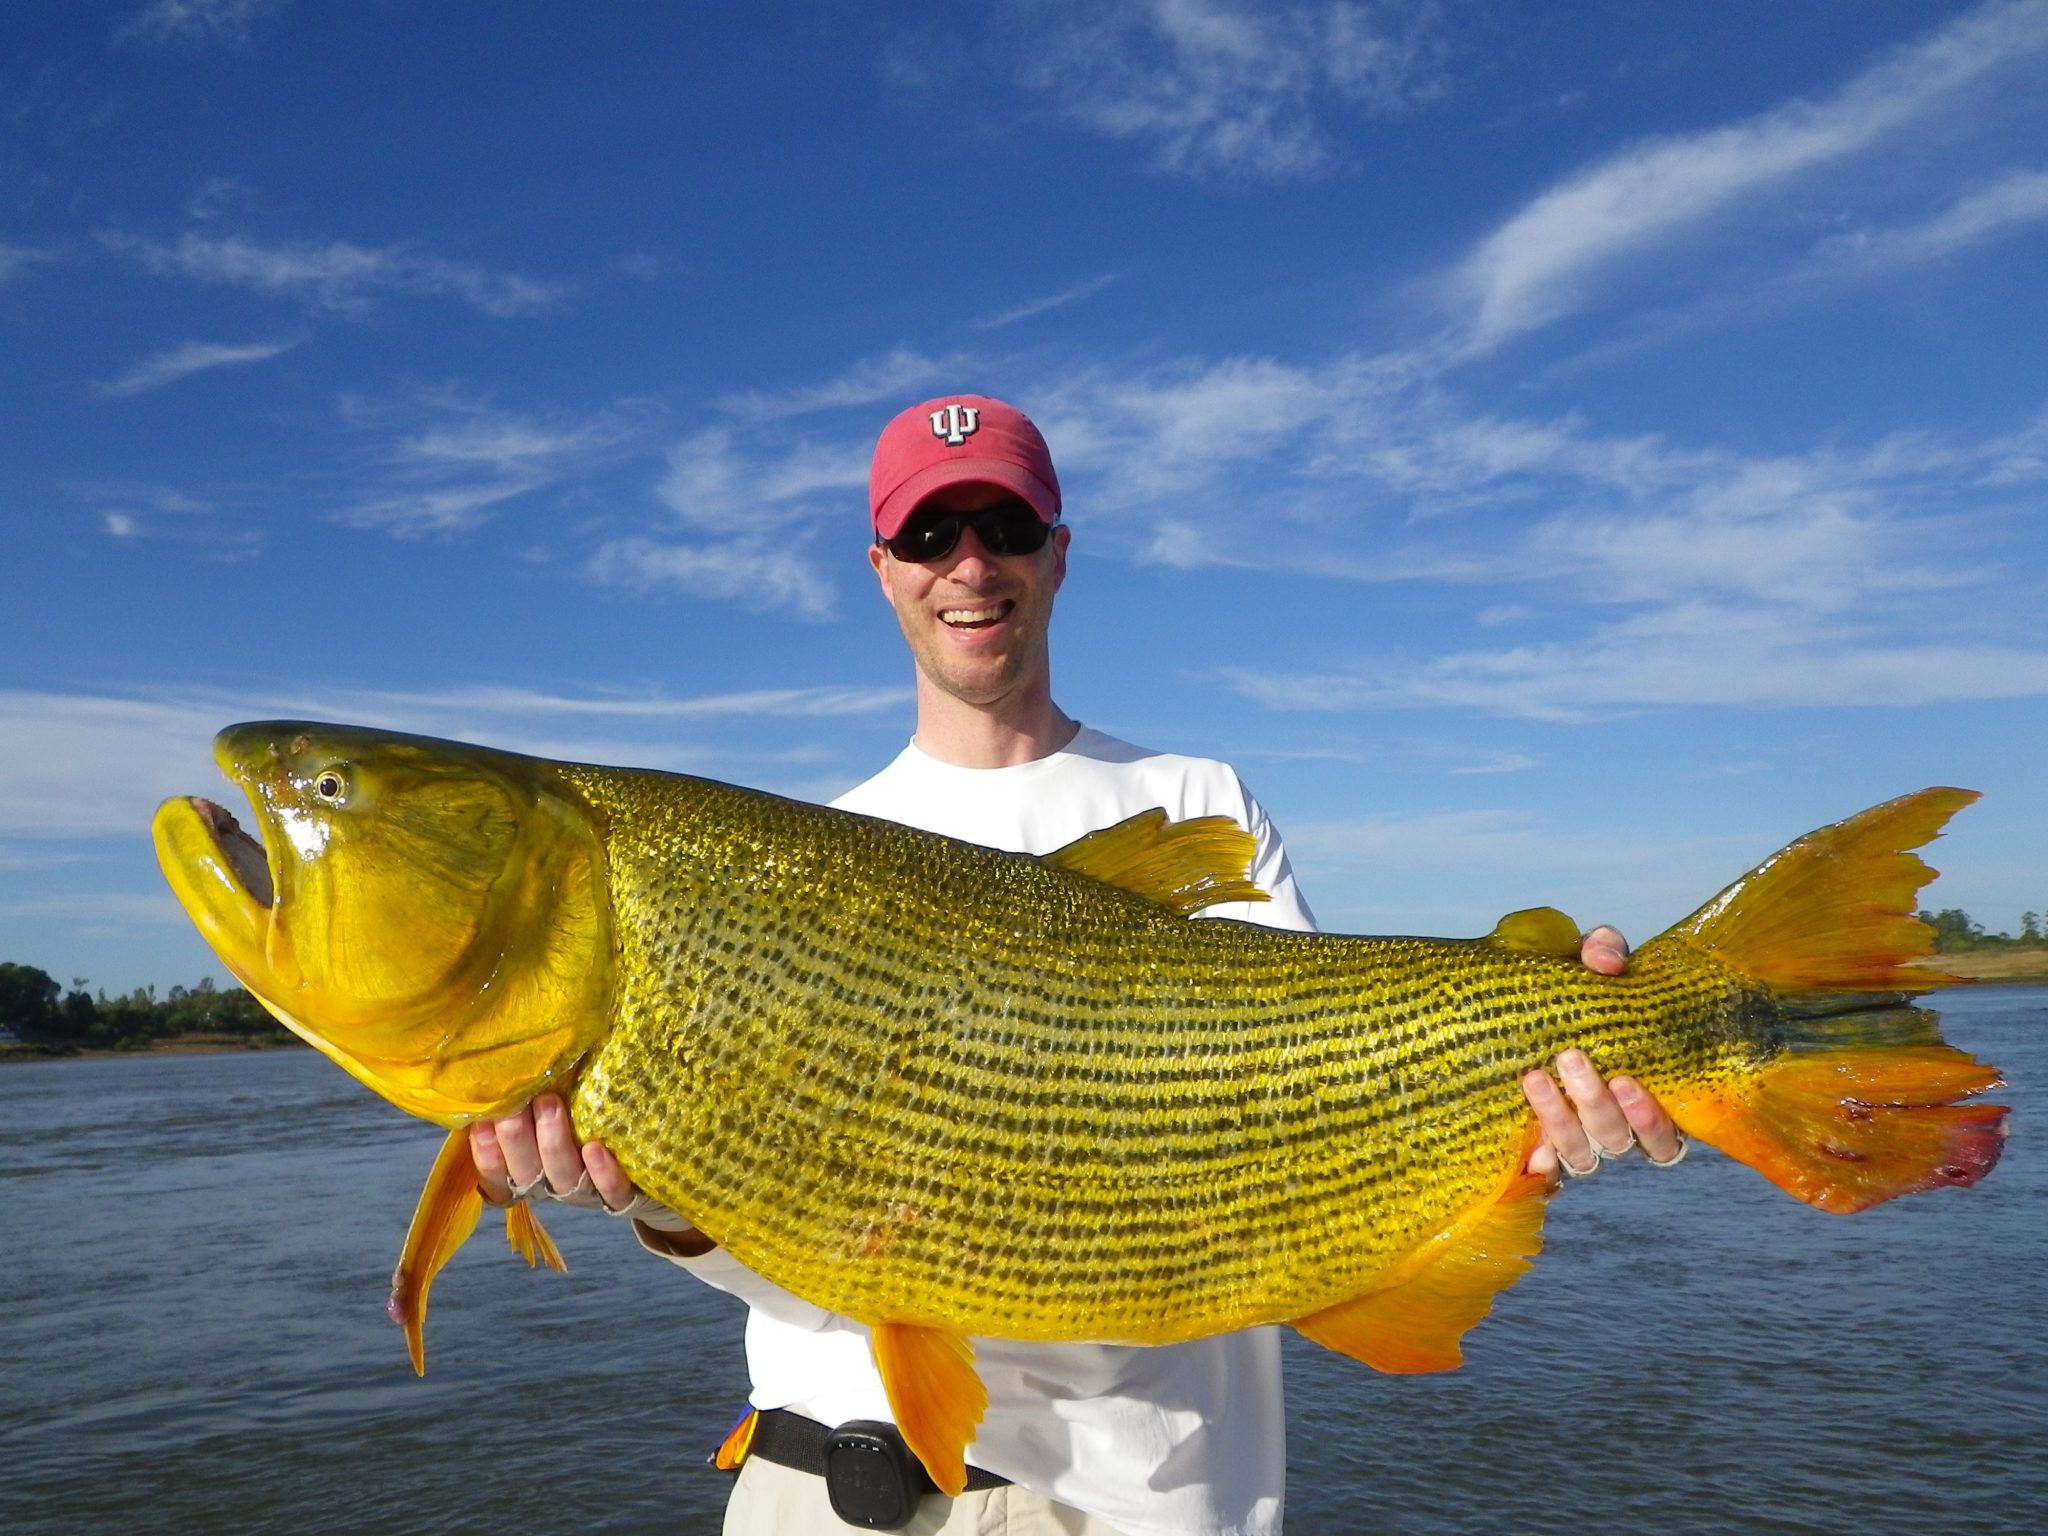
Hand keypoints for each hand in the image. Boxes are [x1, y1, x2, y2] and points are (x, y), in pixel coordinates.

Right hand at [469, 1092, 635, 1208]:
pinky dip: (602, 1172)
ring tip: (549, 1103)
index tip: (479, 1122)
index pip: (496, 1176)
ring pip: (563, 1177)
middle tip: (513, 1105)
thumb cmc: (585, 1130)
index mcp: (529, 1172)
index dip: (486, 1153)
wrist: (646, 1176)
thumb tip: (501, 1065)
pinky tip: (594, 1147)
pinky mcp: (625, 1196)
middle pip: (526, 1174)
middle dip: (515, 1139)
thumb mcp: (551, 1116)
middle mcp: (553, 1185)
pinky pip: (612, 1191)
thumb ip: (527, 1100)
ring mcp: (588, 1193)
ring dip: (552, 1142)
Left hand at [1518, 926, 1685, 1178]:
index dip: (1651, 1120)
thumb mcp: (1588, 962)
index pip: (1666, 1137)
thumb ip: (1603, 952)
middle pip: (1614, 1139)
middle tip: (1570, 1057)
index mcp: (1641, 1097)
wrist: (1516, 1001)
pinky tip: (1528, 1151)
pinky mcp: (1537, 1147)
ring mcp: (1574, 1141)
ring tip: (1535, 1077)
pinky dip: (1538, 1163)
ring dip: (1559, 1120)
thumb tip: (1606, 962)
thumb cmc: (1571, 989)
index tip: (1625, 1080)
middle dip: (1594, 1103)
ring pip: (1580, 1155)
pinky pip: (1542, 1170)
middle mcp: (1613, 1128)